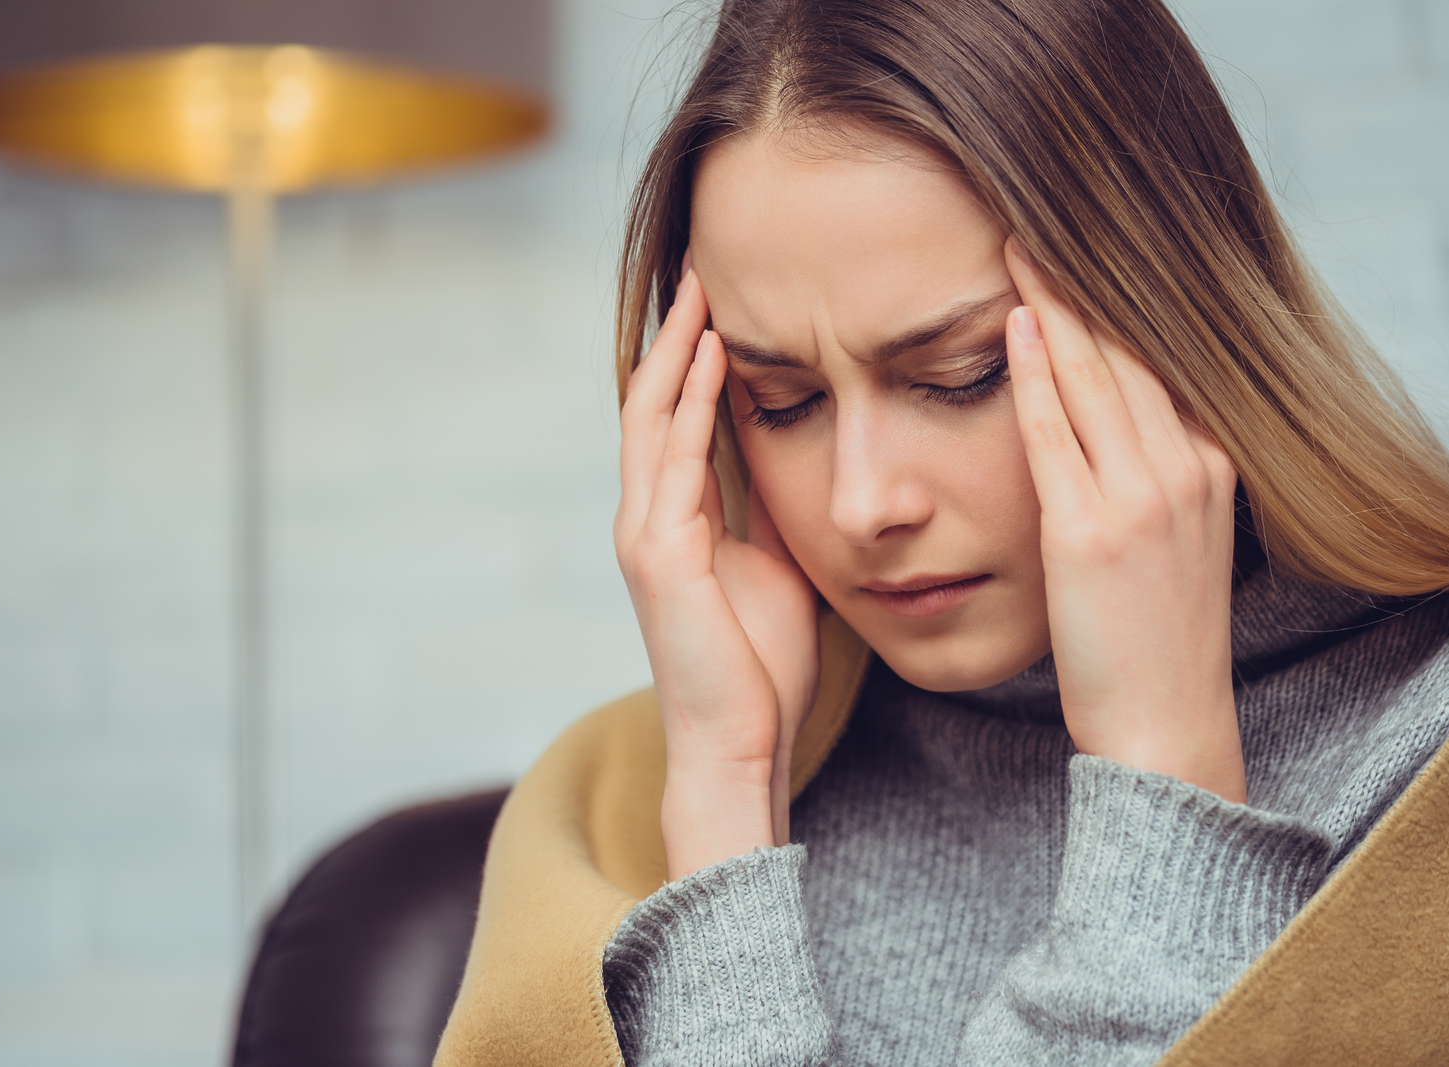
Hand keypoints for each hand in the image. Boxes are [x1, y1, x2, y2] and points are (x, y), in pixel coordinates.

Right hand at [615, 266, 821, 878]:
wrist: (742, 740)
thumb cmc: (762, 666)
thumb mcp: (777, 568)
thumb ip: (772, 514)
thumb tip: (802, 463)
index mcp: (675, 521)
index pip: (676, 420)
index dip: (693, 360)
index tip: (723, 303)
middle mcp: (648, 517)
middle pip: (653, 402)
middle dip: (676, 335)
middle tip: (703, 270)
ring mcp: (646, 533)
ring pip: (652, 417)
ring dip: (678, 351)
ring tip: (704, 290)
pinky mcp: (659, 554)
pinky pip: (673, 459)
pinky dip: (692, 402)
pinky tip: (717, 356)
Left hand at [1003, 238, 1244, 801]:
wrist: (1165, 723)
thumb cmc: (1155, 638)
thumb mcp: (1175, 541)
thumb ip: (1153, 475)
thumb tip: (1114, 424)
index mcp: (1208, 466)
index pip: (1156, 361)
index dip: (1115, 301)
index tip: (1078, 248)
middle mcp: (1186, 469)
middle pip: (1129, 352)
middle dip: (1084, 281)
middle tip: (1040, 216)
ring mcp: (1143, 499)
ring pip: (1096, 377)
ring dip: (1057, 303)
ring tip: (1021, 243)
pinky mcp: (1091, 532)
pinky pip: (1057, 435)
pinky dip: (1037, 374)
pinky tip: (1016, 324)